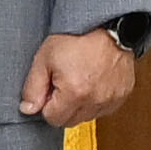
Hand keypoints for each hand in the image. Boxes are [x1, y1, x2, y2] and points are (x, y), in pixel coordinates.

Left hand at [23, 29, 139, 127]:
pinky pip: (103, 109)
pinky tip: (91, 83)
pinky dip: (95, 101)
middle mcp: (96, 100)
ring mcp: (112, 99)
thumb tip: (28, 109)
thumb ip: (33, 88)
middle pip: (70, 121)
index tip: (49, 89)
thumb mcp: (44, 59)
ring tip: (77, 81)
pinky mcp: (122, 95)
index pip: (53, 119)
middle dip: (61, 107)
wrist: (106, 27)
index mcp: (75, 93)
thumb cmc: (76, 39)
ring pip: (87, 117)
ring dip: (78, 105)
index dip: (46, 104)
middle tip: (61, 84)